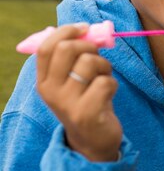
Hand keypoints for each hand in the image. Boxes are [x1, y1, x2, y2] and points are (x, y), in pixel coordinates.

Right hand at [36, 23, 121, 161]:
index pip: (46, 46)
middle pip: (68, 49)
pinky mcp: (86, 113)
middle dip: (90, 47)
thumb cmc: (86, 102)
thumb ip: (74, 58)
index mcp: (44, 81)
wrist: (92, 142)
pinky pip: (106, 82)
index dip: (67, 31)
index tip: (85, 29)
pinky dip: (113, 84)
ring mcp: (67, 103)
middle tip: (98, 58)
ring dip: (104, 66)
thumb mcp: (72, 82)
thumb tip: (86, 30)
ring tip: (103, 79)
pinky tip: (108, 95)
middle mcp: (50, 91)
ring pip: (90, 62)